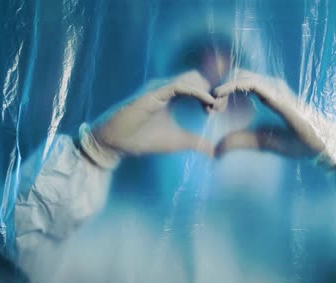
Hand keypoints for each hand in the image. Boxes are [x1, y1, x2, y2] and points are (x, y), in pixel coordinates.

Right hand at [87, 71, 218, 164]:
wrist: (116, 142)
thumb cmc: (142, 139)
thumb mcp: (176, 141)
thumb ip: (195, 142)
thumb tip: (215, 152)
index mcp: (171, 94)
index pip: (198, 84)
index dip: (211, 94)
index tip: (218, 110)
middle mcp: (166, 87)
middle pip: (198, 77)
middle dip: (212, 90)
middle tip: (219, 108)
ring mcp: (159, 88)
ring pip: (191, 78)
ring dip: (207, 90)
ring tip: (214, 107)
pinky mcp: (154, 93)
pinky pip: (180, 86)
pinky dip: (197, 93)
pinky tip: (208, 104)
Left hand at [212, 70, 335, 167]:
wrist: (319, 145)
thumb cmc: (296, 141)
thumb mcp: (259, 142)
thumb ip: (239, 142)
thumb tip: (215, 151)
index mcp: (267, 95)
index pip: (240, 84)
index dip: (223, 93)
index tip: (211, 109)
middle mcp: (270, 87)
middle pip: (237, 76)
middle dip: (220, 88)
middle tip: (208, 107)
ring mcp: (274, 87)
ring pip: (240, 76)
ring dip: (222, 87)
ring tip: (211, 101)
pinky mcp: (276, 93)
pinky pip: (250, 83)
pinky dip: (231, 86)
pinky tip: (218, 95)